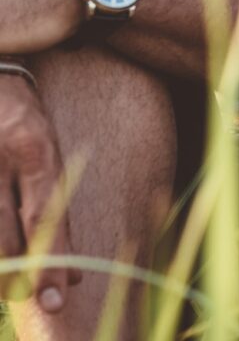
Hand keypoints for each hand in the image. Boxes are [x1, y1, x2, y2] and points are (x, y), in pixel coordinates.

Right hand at [0, 74, 80, 310]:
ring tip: (9, 285)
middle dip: (22, 273)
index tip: (61, 294)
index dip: (55, 256)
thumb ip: (49, 192)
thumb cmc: (17, 113)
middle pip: (9, 234)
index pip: (47, 212)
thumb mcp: (42, 143)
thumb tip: (63, 252)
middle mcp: (3, 157)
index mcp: (35, 148)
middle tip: (32, 293)